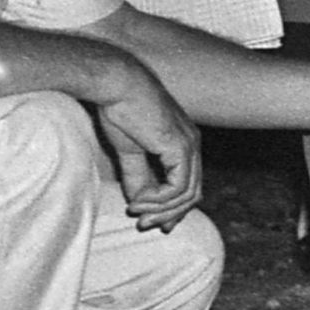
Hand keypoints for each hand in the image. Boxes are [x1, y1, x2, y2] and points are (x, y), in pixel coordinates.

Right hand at [88, 64, 202, 231]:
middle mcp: (193, 144)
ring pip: (188, 194)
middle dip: (168, 214)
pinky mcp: (180, 147)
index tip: (148, 221)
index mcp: (184, 143)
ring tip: (137, 213)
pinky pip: (178, 187)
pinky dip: (159, 199)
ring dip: (162, 210)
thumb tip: (138, 202)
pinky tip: (138, 200)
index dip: (172, 208)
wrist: (117, 84)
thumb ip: (137, 176)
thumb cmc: (121, 110)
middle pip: (193, 193)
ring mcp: (189, 145)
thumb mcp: (129, 150)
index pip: (189, 184)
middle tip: (143, 225)